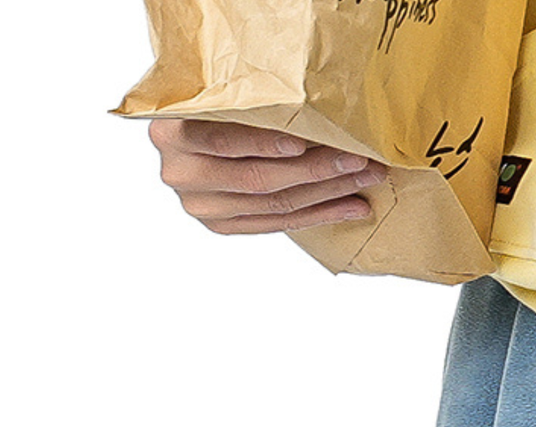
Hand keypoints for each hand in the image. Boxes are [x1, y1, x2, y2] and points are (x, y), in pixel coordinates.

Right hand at [147, 119, 386, 235]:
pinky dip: (320, 215)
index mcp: (171, 133)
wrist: (187, 130)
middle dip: (315, 168)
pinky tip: (351, 206)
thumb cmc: (211, 103)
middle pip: (259, 178)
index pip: (224, 140)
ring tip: (364, 180)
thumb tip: (307, 103)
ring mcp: (200, 206)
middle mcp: (181, 174)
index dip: (264, 142)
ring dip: (328, 193)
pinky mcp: (221, 225)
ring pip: (275, 203)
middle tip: (358, 159)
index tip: (305, 141)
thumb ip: (243, 101)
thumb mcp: (216, 92)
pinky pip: (279, 223)